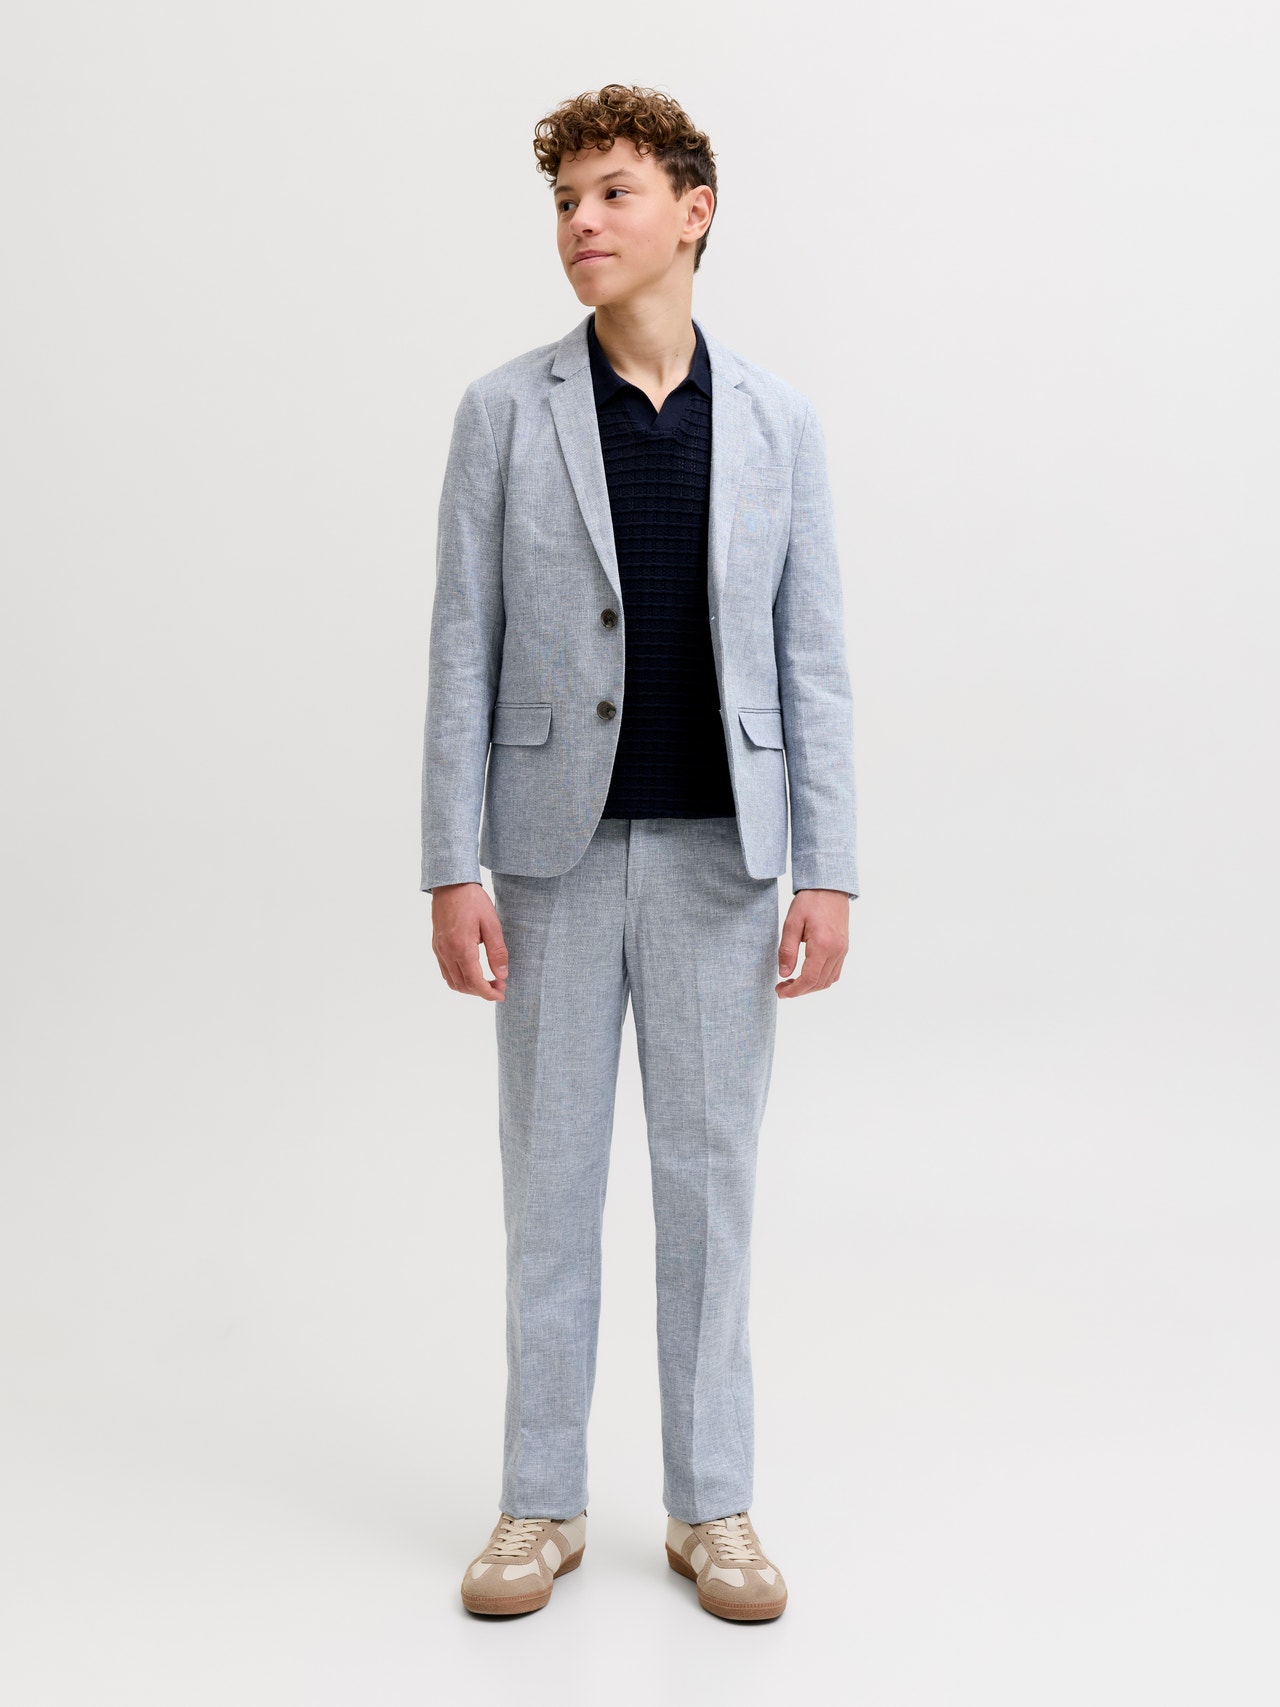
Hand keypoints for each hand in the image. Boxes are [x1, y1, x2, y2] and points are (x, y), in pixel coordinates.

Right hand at [431, 882, 508, 1000]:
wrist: (451, 884)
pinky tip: (472, 972)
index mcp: (462, 948)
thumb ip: (497, 952)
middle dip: (482, 991)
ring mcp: (439, 950)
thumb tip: (502, 975)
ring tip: (487, 981)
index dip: (488, 993)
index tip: (501, 994)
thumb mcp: (492, 924)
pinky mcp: (436, 946)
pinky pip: (445, 971)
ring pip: (452, 982)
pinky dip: (459, 979)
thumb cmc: (473, 900)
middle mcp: (447, 952)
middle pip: (463, 986)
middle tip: (499, 985)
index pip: (474, 982)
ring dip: (470, 987)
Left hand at [776, 889, 848, 997]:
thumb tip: (784, 974)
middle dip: (800, 991)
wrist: (830, 886)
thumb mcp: (792, 923)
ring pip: (829, 981)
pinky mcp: (844, 948)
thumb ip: (787, 950)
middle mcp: (837, 951)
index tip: (780, 992)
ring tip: (792, 982)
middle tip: (782, 988)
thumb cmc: (810, 901)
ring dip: (811, 986)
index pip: (810, 979)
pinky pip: (835, 972)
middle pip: (820, 983)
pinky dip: (821, 979)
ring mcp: (843, 950)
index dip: (794, 990)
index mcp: (823, 945)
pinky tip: (808, 974)